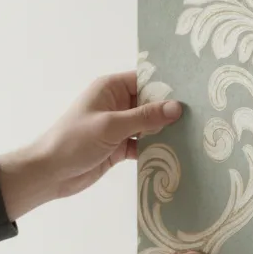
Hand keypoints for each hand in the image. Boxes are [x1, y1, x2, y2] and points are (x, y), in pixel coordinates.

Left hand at [0, 72, 182, 218]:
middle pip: (151, 103)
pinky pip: (143, 144)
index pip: (145, 80)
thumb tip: (177, 107)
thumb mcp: (111, 125)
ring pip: (149, 125)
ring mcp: (119, 126)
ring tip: (196, 134)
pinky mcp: (119, 146)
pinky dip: (156, 148)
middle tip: (202, 115)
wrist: (49, 174)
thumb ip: (145, 117)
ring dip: (165, 131)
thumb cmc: (74, 141)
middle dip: (170, 110)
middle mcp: (117, 103)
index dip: (168, 85)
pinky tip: (176, 154)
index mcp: (111, 88)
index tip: (194, 91)